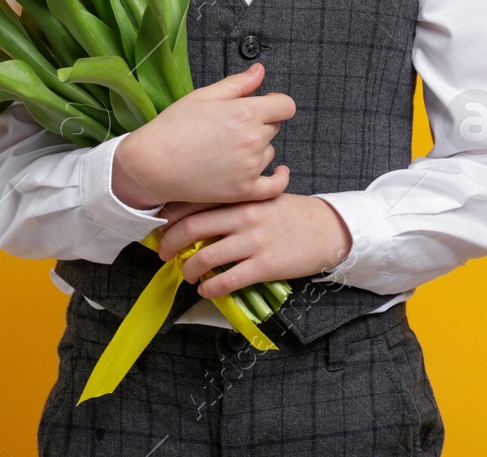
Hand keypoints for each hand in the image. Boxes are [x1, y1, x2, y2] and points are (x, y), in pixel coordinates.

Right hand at [111, 63, 294, 209]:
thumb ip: (237, 84)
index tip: (264, 105)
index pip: (285, 106)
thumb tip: (260, 71)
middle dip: (260, 123)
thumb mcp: (203, 96)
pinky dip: (279, 179)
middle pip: (274, 127)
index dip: (275, 103)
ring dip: (258, 149)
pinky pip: (274, 186)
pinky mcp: (244, 191)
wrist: (151, 164)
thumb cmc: (173, 127)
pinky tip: (278, 172)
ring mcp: (250, 167)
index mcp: (246, 112)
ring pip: (269, 152)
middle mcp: (253, 139)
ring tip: (226, 149)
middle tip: (231, 127)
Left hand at [153, 194, 352, 299]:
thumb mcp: (261, 197)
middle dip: (169, 244)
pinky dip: (210, 288)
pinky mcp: (264, 265)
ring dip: (188, 270)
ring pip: (205, 257)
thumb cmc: (291, 214)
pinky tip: (206, 290)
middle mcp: (243, 216)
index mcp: (240, 197)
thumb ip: (232, 203)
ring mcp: (253, 241)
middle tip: (162, 254)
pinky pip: (228, 280)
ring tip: (186, 275)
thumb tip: (196, 213)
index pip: (193, 203)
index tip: (159, 228)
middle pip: (191, 229)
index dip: (170, 218)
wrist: (327, 229)